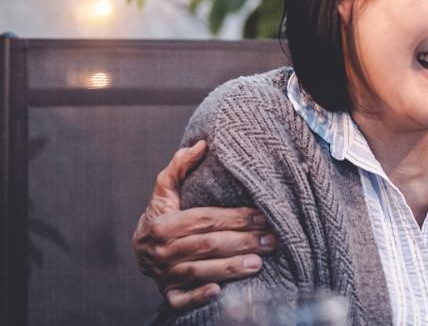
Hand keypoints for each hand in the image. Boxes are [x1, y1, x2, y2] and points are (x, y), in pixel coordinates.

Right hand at [132, 140, 276, 309]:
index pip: (204, 220)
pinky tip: (218, 291)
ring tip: (259, 263)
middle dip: (241, 242)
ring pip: (198, 271)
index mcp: (163, 224)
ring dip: (230, 267)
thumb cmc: (163, 215)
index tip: (262, 216)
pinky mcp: (169, 294)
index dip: (234, 218)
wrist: (140, 250)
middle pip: (206, 245)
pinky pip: (181, 299)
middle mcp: (161, 251)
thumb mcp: (166, 191)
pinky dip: (198, 296)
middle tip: (271, 240)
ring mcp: (164, 274)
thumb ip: (180, 167)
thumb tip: (202, 144)